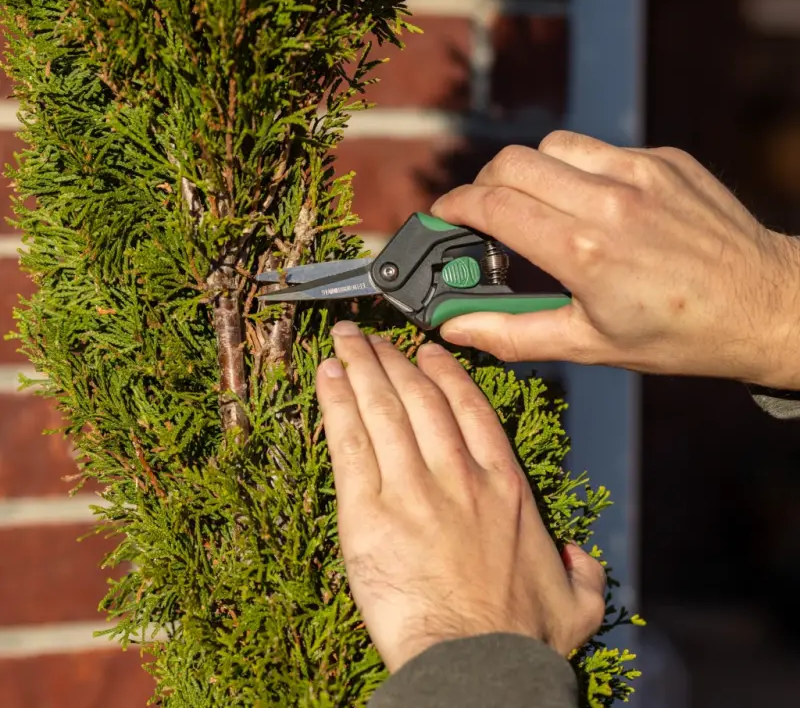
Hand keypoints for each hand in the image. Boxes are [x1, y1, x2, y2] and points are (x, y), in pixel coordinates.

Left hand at [315, 321, 605, 672]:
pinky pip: (350, 441)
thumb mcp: (574, 603)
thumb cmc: (520, 639)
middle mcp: (459, 474)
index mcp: (504, 485)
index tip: (428, 353)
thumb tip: (579, 555)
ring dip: (362, 367)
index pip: (469, 409)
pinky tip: (327, 376)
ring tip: (345, 341)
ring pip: (384, 408)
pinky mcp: (369, 511)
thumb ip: (582, 571)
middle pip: (420, 397)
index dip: (445, 372)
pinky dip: (337, 402)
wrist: (476, 667)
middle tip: (374, 338)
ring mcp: (413, 488)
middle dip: (394, 359)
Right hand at [430, 131, 799, 389]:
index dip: (455, 207)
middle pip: (512, 162)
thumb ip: (512, 334)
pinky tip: (594, 205)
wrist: (767, 305)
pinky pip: (599, 150)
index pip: (493, 205)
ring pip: (553, 146)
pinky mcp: (664, 159)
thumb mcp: (589, 345)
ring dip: (530, 172)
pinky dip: (578, 171)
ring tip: (540, 207)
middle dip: (484, 183)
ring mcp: (640, 172)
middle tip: (485, 213)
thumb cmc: (679, 335)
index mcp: (584, 251)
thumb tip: (454, 326)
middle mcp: (609, 201)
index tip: (443, 216)